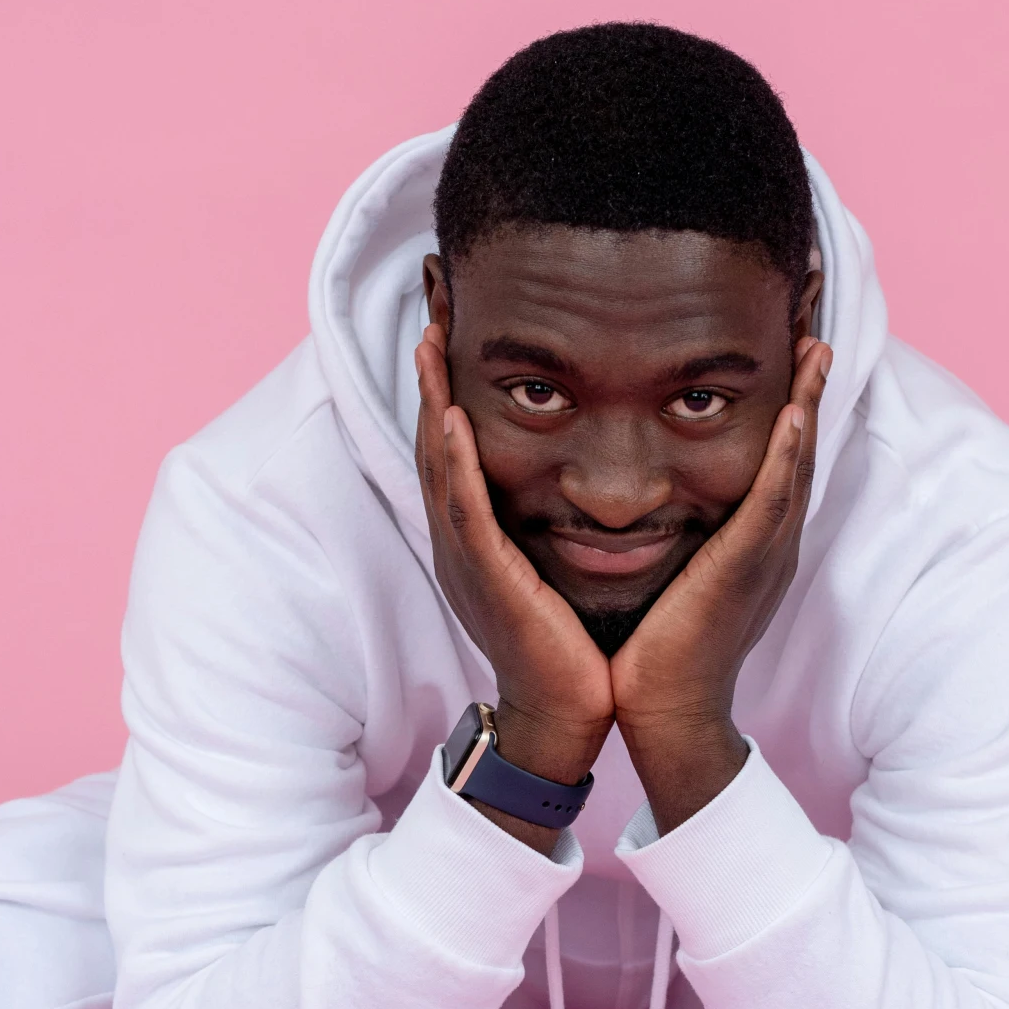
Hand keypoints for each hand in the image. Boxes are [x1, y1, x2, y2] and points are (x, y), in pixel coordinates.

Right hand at [415, 324, 614, 822]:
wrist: (571, 713)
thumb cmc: (572, 641)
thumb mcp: (559, 559)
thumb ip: (555, 512)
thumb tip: (580, 465)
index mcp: (479, 528)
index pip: (456, 432)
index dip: (447, 371)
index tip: (451, 309)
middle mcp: (462, 535)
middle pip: (435, 430)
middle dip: (430, 363)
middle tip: (430, 296)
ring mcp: (467, 556)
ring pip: (440, 460)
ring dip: (430, 395)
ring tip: (428, 333)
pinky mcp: (486, 578)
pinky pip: (464, 510)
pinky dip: (453, 460)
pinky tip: (449, 415)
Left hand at [610, 336, 831, 832]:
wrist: (660, 713)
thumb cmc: (655, 647)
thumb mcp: (668, 569)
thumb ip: (671, 529)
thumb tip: (647, 492)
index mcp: (750, 537)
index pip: (775, 452)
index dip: (789, 398)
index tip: (792, 342)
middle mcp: (767, 539)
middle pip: (797, 445)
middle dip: (810, 385)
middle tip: (818, 322)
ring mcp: (764, 554)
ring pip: (794, 464)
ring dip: (809, 403)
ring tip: (817, 344)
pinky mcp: (745, 571)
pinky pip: (771, 503)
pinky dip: (787, 457)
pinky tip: (794, 413)